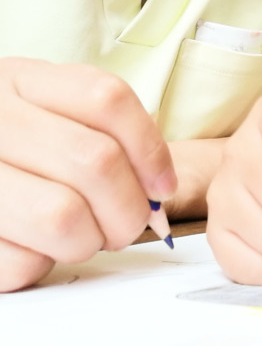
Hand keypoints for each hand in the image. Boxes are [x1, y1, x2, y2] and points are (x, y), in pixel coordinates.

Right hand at [0, 58, 176, 291]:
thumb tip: (158, 191)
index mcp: (20, 81)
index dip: (150, 149)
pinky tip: (35, 248)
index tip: (163, 187)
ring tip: (81, 238)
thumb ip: (103, 135)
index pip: (107, 99)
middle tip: (127, 225)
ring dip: (88, 240)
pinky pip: (22, 261)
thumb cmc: (14, 147)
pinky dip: (43, 264)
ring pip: (61, 216)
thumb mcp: (48, 113)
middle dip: (129, 209)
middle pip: (96, 161)